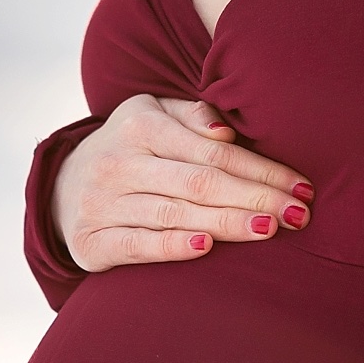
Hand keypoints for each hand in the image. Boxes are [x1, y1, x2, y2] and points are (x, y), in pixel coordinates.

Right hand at [54, 95, 314, 272]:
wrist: (61, 187)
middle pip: (199, 183)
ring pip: (174, 213)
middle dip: (255, 198)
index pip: (214, 152)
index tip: (302, 186)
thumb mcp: (154, 116)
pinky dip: (172, 245)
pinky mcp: (90, 242)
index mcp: (140, 126)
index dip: (261, 170)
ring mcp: (101, 204)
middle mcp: (118, 163)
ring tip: (269, 229)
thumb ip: (193, 116)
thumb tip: (226, 131)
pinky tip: (206, 246)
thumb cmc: (131, 150)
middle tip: (300, 214)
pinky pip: (137, 244)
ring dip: (226, 223)